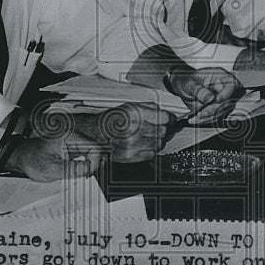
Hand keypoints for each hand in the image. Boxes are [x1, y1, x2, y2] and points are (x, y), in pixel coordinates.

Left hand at [2, 130, 106, 180]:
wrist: (22, 158)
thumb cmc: (32, 159)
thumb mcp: (52, 169)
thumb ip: (73, 170)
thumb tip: (91, 169)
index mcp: (69, 137)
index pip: (94, 147)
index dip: (94, 162)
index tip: (88, 173)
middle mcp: (73, 137)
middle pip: (95, 150)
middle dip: (92, 165)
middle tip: (84, 176)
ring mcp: (73, 142)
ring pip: (91, 154)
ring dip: (88, 166)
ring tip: (79, 175)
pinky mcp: (72, 149)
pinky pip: (85, 156)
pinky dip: (84, 166)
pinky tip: (77, 172)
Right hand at [49, 102, 174, 163]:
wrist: (94, 134)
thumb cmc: (112, 119)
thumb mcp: (131, 107)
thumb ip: (151, 108)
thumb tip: (168, 115)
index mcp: (134, 114)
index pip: (164, 118)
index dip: (169, 119)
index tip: (169, 119)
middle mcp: (133, 130)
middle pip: (163, 131)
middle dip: (161, 129)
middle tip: (153, 127)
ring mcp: (131, 145)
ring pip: (159, 144)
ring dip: (156, 140)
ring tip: (145, 136)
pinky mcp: (130, 157)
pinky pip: (151, 154)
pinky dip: (150, 150)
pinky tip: (141, 144)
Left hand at [166, 67, 240, 123]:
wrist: (183, 86)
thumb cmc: (187, 80)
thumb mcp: (189, 83)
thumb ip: (199, 90)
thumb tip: (209, 98)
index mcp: (220, 76)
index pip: (232, 84)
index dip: (227, 93)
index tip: (218, 100)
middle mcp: (223, 88)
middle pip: (227, 101)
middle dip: (214, 110)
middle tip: (201, 113)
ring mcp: (221, 99)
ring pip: (222, 111)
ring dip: (209, 117)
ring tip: (196, 118)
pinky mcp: (217, 108)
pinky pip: (215, 116)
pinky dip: (206, 120)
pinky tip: (196, 119)